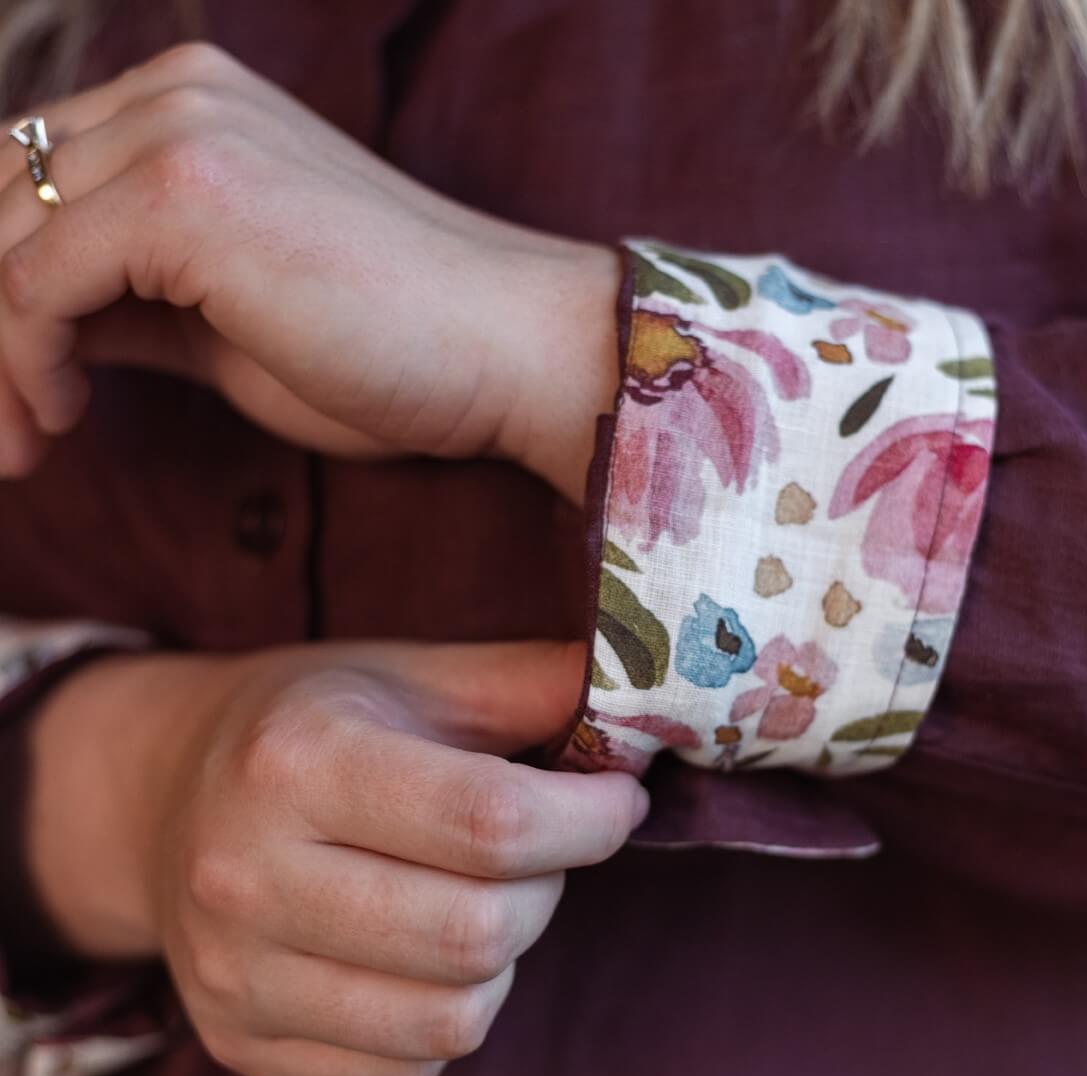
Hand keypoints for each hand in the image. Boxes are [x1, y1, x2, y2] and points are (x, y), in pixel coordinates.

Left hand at [0, 42, 619, 501]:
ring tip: (24, 448)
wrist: (513, 352)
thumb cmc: (403, 351)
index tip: (21, 398)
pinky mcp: (186, 194)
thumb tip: (36, 337)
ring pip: (0, 244)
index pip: (31, 181)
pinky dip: (24, 360)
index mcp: (193, 108)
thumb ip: (132, 303)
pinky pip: (34, 284)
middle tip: (9, 440)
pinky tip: (62, 418)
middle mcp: (175, 95)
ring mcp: (180, 132)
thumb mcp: (235, 325)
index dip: (2, 292)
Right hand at [26, 640, 644, 1075]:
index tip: (619, 804)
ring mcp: (234, 976)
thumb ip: (530, 683)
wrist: (165, 795)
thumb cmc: (313, 724)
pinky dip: (448, 1021)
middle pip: (476, 935)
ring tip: (482, 901)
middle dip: (548, 891)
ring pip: (451, 1022)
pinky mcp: (239, 1044)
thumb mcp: (413, 675)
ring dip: (504, 962)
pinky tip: (426, 957)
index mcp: (297, 763)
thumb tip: (654, 696)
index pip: (490, 823)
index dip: (590, 822)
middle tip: (542, 851)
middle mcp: (247, 877)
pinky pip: (404, 1074)